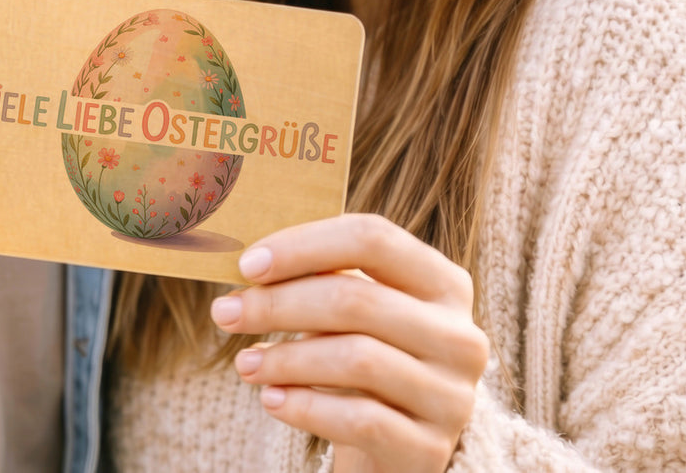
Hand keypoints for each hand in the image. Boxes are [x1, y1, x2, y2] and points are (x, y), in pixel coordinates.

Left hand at [209, 213, 487, 472]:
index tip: (248, 263)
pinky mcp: (430, 448)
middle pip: (357, 299)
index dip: (304, 245)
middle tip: (226, 312)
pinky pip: (360, 420)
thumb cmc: (364, 355)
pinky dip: (306, 407)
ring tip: (244, 362)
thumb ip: (322, 277)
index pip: (372, 238)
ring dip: (286, 358)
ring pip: (357, 359)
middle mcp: (459, 334)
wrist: (397, 444)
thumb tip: (250, 261)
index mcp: (443, 281)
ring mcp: (451, 395)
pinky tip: (271, 400)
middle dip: (279, 304)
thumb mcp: (357, 310)